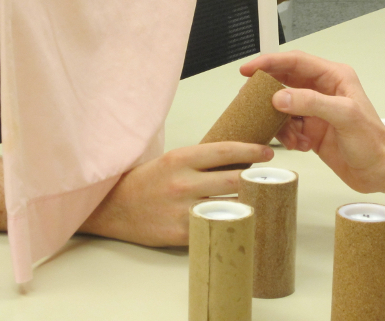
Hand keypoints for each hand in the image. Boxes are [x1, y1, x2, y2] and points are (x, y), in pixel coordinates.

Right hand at [80, 142, 271, 245]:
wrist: (113, 207)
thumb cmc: (146, 180)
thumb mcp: (172, 160)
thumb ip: (201, 161)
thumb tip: (238, 160)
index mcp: (181, 158)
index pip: (226, 151)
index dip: (252, 151)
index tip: (268, 153)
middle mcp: (184, 182)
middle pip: (235, 180)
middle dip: (258, 179)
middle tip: (271, 178)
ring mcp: (183, 209)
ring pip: (229, 205)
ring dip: (249, 203)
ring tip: (262, 200)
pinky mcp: (180, 233)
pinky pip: (215, 227)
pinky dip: (231, 223)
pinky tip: (241, 221)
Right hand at [240, 50, 384, 192]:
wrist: (379, 170)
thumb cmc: (373, 141)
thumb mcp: (344, 116)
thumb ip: (312, 103)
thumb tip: (282, 97)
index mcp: (334, 77)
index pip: (296, 62)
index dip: (270, 62)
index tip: (250, 69)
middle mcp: (322, 90)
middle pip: (285, 82)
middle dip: (268, 93)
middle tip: (252, 101)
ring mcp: (315, 110)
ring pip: (283, 106)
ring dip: (280, 121)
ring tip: (288, 134)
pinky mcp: (310, 128)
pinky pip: (287, 126)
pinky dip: (287, 136)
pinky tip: (300, 144)